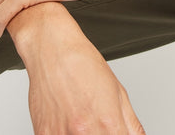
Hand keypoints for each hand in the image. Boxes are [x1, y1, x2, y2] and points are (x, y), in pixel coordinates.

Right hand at [10, 3, 145, 134]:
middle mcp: (85, 132)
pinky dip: (62, 134)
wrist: (52, 48)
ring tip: (80, 119)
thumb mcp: (119, 92)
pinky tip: (66, 121)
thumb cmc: (83, 63)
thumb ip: (132, 125)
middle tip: (96, 123)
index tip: (115, 132)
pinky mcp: (42, 134)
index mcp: (109, 124)